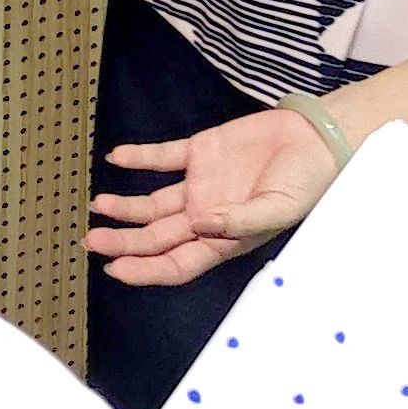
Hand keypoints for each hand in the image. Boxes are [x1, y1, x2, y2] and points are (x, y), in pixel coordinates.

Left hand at [87, 106, 344, 286]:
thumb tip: (199, 224)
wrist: (315, 138)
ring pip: (152, 202)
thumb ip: (238, 222)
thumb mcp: (278, 211)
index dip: (145, 270)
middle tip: (92, 240)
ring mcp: (201, 184)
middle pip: (156, 236)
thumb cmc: (306, 183)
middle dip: (124, 242)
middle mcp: (206, 216)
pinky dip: (139, 157)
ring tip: (98, 206)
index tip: (114, 270)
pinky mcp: (201, 152)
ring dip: (124, 206)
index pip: (176, 263)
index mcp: (223, 239)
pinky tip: (118, 158)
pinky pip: (163, 157)